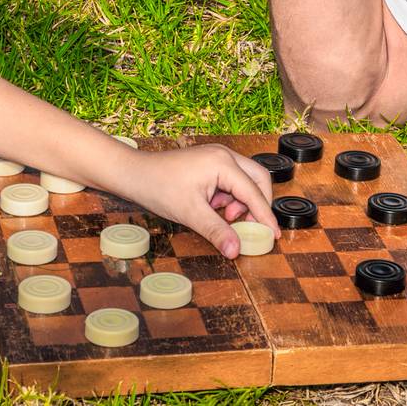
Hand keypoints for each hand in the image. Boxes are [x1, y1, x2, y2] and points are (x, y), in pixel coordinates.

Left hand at [124, 145, 280, 258]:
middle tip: (251, 227)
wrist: (134, 173)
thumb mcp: (190, 213)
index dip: (265, 216)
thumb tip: (236, 250)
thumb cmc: (158, 186)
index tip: (273, 235)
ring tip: (226, 218)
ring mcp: (218, 157)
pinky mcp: (210, 163)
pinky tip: (216, 209)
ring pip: (246, 180)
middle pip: (258, 179)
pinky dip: (231, 197)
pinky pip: (232, 181)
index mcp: (222, 163)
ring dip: (243, 202)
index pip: (254, 192)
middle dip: (258, 205)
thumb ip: (216, 231)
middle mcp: (225, 155)